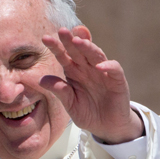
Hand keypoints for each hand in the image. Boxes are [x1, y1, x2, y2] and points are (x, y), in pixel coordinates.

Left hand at [41, 26, 143, 143]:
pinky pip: (114, 69)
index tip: (46, 39)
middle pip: (79, 51)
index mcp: (74, 72)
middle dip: (71, 41)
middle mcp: (88, 68)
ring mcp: (103, 72)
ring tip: (78, 41)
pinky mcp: (118, 80)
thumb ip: (60, 91)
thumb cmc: (88, 114)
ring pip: (96, 55)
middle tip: (62, 31)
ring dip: (88, 47)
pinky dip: (108, 65)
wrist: (108, 127)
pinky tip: (99, 66)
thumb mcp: (70, 104)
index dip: (56, 47)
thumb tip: (41, 80)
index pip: (64, 56)